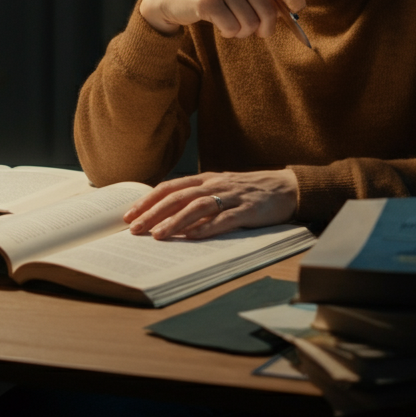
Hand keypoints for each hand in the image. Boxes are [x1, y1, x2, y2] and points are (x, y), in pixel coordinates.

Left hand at [124, 170, 298, 239]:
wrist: (287, 187)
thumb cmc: (249, 191)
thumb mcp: (220, 187)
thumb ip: (197, 196)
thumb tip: (165, 213)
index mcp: (206, 178)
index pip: (169, 187)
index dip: (147, 200)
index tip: (128, 215)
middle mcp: (215, 184)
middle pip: (178, 197)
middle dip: (153, 213)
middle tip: (134, 229)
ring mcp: (231, 196)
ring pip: (197, 207)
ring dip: (175, 222)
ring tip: (158, 235)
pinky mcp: (247, 210)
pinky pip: (224, 219)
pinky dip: (207, 228)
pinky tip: (192, 237)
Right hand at [139, 0, 304, 37]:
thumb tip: (290, 14)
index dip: (295, 1)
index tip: (297, 11)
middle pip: (268, 13)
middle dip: (264, 29)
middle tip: (256, 32)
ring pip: (250, 24)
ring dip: (242, 32)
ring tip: (231, 24)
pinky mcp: (209, 1)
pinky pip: (232, 29)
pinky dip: (228, 33)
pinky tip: (219, 24)